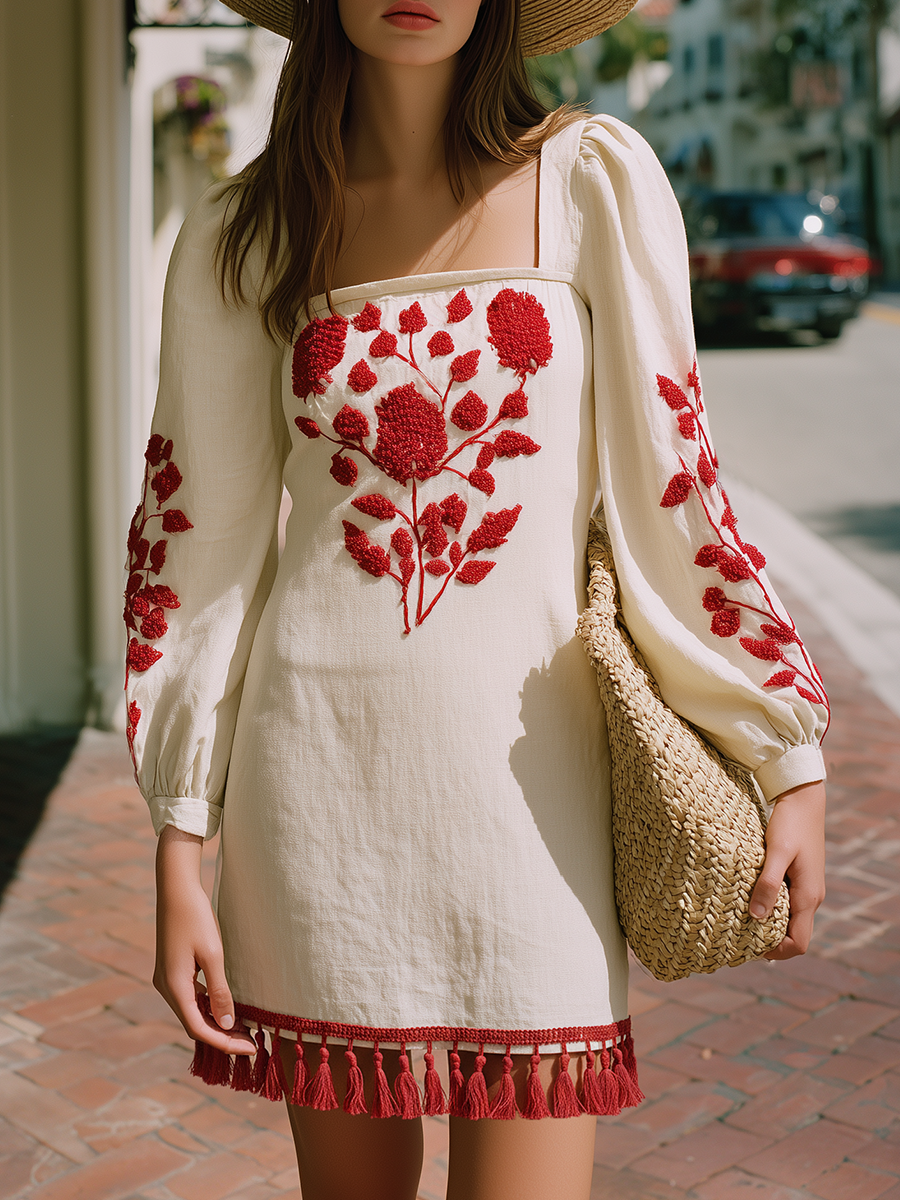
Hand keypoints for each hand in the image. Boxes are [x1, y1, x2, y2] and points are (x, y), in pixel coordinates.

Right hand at [153, 825, 255, 1054]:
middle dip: (222, 1036)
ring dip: (216, 1022)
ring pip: (192, 1012)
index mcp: (174, 988)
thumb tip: (226, 1025)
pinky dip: (208, 1006)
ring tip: (245, 1028)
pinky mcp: (172, 970)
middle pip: (194, 1024)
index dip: (224, 1042)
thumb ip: (219, 992)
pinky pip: (191, 997)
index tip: (251, 1048)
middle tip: (252, 1041)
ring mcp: (167, 979)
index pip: (199, 1029)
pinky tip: (227, 1007)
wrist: (176, 889)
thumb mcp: (213, 955)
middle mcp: (166, 988)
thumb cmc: (196, 918)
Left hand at [749, 780, 825, 959]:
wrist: (803, 799)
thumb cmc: (789, 823)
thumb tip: (756, 916)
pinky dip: (772, 909)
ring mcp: (807, 888)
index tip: (749, 947)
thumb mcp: (777, 852)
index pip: (798, 943)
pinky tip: (751, 900)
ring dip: (770, 926)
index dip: (777, 952)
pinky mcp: (800, 877)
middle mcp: (811, 897)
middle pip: (795, 936)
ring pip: (791, 920)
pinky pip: (788, 904)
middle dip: (771, 943)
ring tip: (742, 922)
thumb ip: (767, 883)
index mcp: (808, 896)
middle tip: (740, 939)